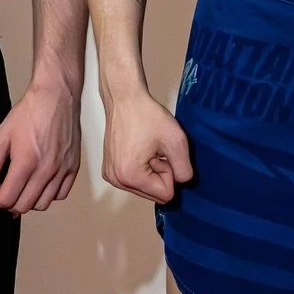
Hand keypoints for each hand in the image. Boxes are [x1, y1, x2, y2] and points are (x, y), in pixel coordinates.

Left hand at [0, 78, 80, 214]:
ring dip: (28, 202)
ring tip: (21, 188)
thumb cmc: (30, 112)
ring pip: (43, 204)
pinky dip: (49, 195)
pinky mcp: (73, 167)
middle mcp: (46, 170)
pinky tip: (40, 184)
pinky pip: (61, 195)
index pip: (6, 199)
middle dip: (8, 204)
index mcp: (26, 162)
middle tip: (2, 192)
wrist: (56, 96)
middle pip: (24, 206)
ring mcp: (62, 170)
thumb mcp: (1, 135)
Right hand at [101, 88, 193, 203]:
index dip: (170, 172)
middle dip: (160, 173)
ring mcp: (111, 176)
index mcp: (130, 176)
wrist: (125, 98)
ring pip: (145, 188)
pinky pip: (135, 180)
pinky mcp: (109, 170)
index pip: (165, 194)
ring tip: (147, 148)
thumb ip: (184, 169)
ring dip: (152, 170)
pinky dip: (141, 168)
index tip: (162, 153)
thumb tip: (182, 183)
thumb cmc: (147, 115)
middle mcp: (117, 181)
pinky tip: (139, 149)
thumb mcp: (176, 141)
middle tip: (155, 150)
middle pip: (154, 193)